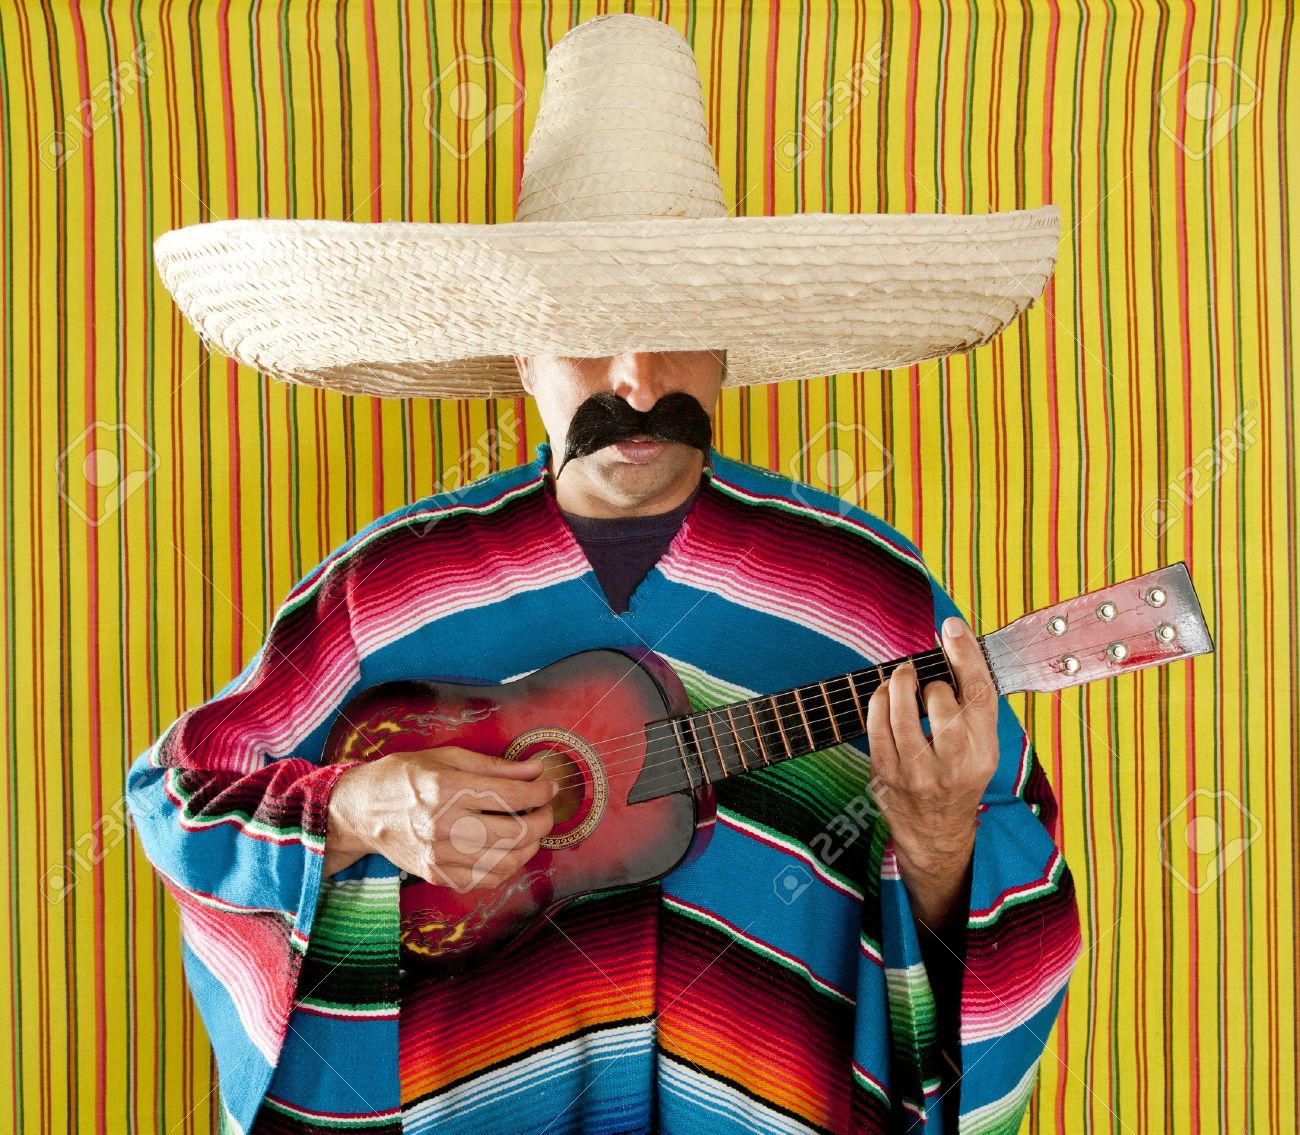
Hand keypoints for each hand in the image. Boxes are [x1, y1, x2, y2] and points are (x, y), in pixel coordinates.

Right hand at [324, 746, 556, 889]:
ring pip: (504, 860)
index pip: (510, 795)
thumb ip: (495, 766)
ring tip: (533, 831)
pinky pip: (484, 880)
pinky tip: (511, 852)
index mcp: (446, 789)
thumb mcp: (447, 757)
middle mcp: (443, 825)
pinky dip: (507, 868)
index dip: (540, 792)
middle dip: (542, 821)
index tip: (550, 787)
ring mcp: (439, 855)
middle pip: (514, 831)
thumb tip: (535, 771)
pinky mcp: (436, 875)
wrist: (362, 811)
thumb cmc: (403, 777)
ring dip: (530, 847)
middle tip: (547, 810)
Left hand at [865, 616, 999, 926]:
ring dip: (899, 682)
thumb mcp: (982, 746)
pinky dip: (879, 701)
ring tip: (903, 676)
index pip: (978, 695)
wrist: (935, 833)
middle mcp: (952, 764)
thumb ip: (972, 703)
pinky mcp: (885, 774)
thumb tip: (954, 644)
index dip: (965, 656)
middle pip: (940, 699)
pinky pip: (876, 725)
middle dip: (931, 679)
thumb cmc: (960, 778)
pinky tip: (885, 695)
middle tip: (928, 679)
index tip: (951, 627)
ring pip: (901, 710)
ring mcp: (915, 772)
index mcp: (984, 753)